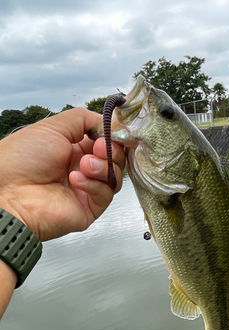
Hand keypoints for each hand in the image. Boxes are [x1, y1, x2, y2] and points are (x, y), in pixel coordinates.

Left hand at [0, 108, 124, 241]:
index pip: (106, 141)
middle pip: (115, 159)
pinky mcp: (89, 208)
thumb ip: (83, 119)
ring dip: (103, 167)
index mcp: (73, 149)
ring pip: (114, 176)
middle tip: (98, 147)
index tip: (113, 131)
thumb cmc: (22, 159)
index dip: (112, 136)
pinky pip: (106, 194)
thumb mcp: (53, 127)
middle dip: (111, 150)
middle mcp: (81, 168)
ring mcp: (87, 189)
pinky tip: (75, 180)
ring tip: (84, 165)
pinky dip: (94, 185)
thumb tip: (107, 121)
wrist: (9, 192)